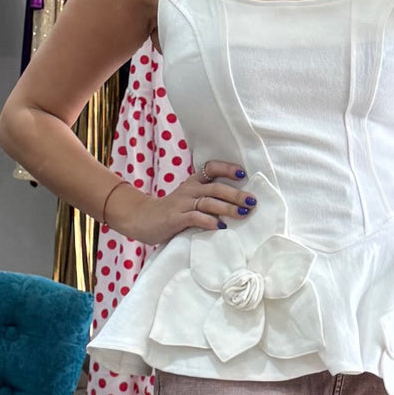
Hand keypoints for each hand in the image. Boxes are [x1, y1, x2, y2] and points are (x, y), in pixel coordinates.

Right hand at [113, 160, 257, 244]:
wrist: (141, 219)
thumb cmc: (171, 211)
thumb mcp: (189, 199)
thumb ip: (207, 199)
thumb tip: (237, 204)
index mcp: (193, 182)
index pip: (211, 168)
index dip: (227, 168)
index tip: (243, 173)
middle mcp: (189, 189)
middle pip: (215, 187)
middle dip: (236, 194)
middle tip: (252, 200)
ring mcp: (182, 203)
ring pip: (208, 202)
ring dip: (228, 208)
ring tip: (243, 213)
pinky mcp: (176, 218)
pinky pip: (195, 217)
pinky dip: (209, 221)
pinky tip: (221, 226)